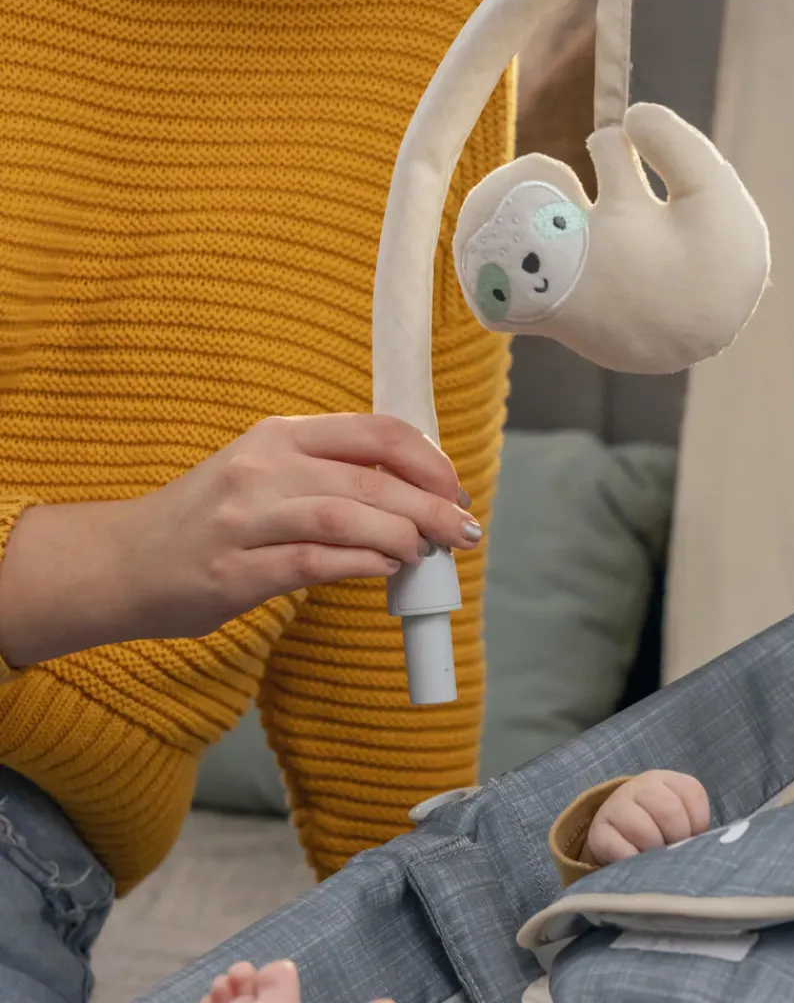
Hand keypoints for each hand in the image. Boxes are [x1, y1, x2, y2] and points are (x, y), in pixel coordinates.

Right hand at [0, 414, 481, 665]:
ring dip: (402, 535)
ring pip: (347, 515)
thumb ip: (331, 475)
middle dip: (433, 506)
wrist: (120, 562)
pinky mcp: (234, 571)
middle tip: (464, 531)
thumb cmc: (208, 520)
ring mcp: (245, 519)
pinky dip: (362, 563)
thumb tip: (417, 496)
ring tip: (425, 552)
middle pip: (372, 478)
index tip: (455, 489)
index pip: (376, 432)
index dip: (429, 461)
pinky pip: (314, 562)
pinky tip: (386, 569)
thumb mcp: (266, 475)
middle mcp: (263, 468)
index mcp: (280, 437)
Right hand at [585, 771, 710, 864]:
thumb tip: (702, 850)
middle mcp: (641, 786)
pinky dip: (631, 860)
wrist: (616, 833)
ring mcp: (617, 805)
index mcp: (666, 780)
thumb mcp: (679, 819)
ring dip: (653, 851)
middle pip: (670, 812)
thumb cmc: (658, 829)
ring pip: (645, 831)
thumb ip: (693, 827)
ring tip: (652, 856)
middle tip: (672, 849)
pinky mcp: (599, 831)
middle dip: (676, 838)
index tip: (690, 835)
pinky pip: (621, 849)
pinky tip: (633, 861)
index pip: (692, 794)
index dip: (697, 823)